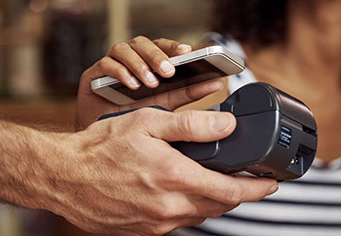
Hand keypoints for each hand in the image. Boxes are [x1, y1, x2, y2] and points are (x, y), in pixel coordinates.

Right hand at [47, 108, 277, 234]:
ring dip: (215, 200)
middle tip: (251, 180)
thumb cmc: (100, 148)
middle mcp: (170, 207)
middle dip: (241, 194)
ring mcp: (158, 223)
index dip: (258, 188)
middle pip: (221, 206)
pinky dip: (191, 206)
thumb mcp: (149, 123)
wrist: (61, 177)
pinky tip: (186, 190)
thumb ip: (193, 125)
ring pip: (201, 214)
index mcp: (176, 179)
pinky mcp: (145, 231)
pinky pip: (179, 220)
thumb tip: (228, 124)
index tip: (272, 183)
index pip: (232, 191)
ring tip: (220, 181)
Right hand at [76, 36, 221, 129]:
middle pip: (145, 43)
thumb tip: (216, 82)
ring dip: (140, 64)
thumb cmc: (135, 117)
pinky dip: (120, 72)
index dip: (175, 46)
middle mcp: (131, 59)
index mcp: (149, 62)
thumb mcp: (167, 104)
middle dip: (157, 55)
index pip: (164, 46)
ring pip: (125, 49)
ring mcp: (112, 64)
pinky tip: (131, 85)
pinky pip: (106, 64)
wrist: (103, 138)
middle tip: (169, 71)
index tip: (188, 51)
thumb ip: (189, 92)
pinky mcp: (93, 74)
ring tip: (151, 82)